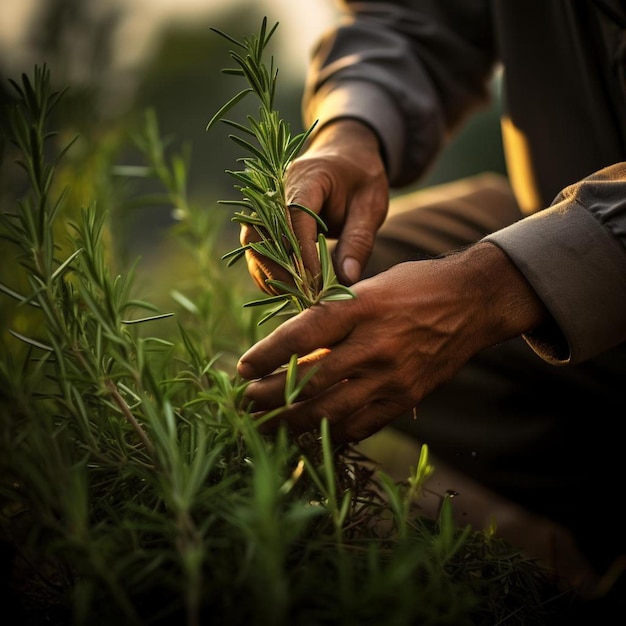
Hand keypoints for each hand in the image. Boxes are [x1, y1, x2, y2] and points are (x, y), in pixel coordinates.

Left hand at [237, 243, 546, 442]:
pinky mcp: (405, 397)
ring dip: (292, 421)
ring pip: (330, 411)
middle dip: (270, 396)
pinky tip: (309, 433)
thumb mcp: (369, 287)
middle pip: (310, 380)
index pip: (303, 334)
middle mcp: (375, 343)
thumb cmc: (414, 287)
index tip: (243, 369)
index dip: (267, 354)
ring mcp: (392, 376)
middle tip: (246, 402)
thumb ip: (333, 317)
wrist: (471, 303)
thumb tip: (292, 351)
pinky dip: (329, 432)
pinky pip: (360, 425)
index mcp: (362, 306)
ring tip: (267, 425)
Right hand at [240, 119, 388, 292]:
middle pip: (263, 232)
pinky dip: (267, 271)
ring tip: (294, 297)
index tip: (317, 282)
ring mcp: (265, 203)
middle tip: (304, 296)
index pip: (295, 217)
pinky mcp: (264, 219)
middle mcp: (276, 188)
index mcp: (306, 177)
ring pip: (253, 242)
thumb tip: (346, 279)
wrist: (345, 156)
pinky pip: (256, 248)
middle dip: (280, 268)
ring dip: (269, 273)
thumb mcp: (371, 205)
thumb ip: (359, 240)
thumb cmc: (361, 178)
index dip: (303, 253)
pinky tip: (285, 291)